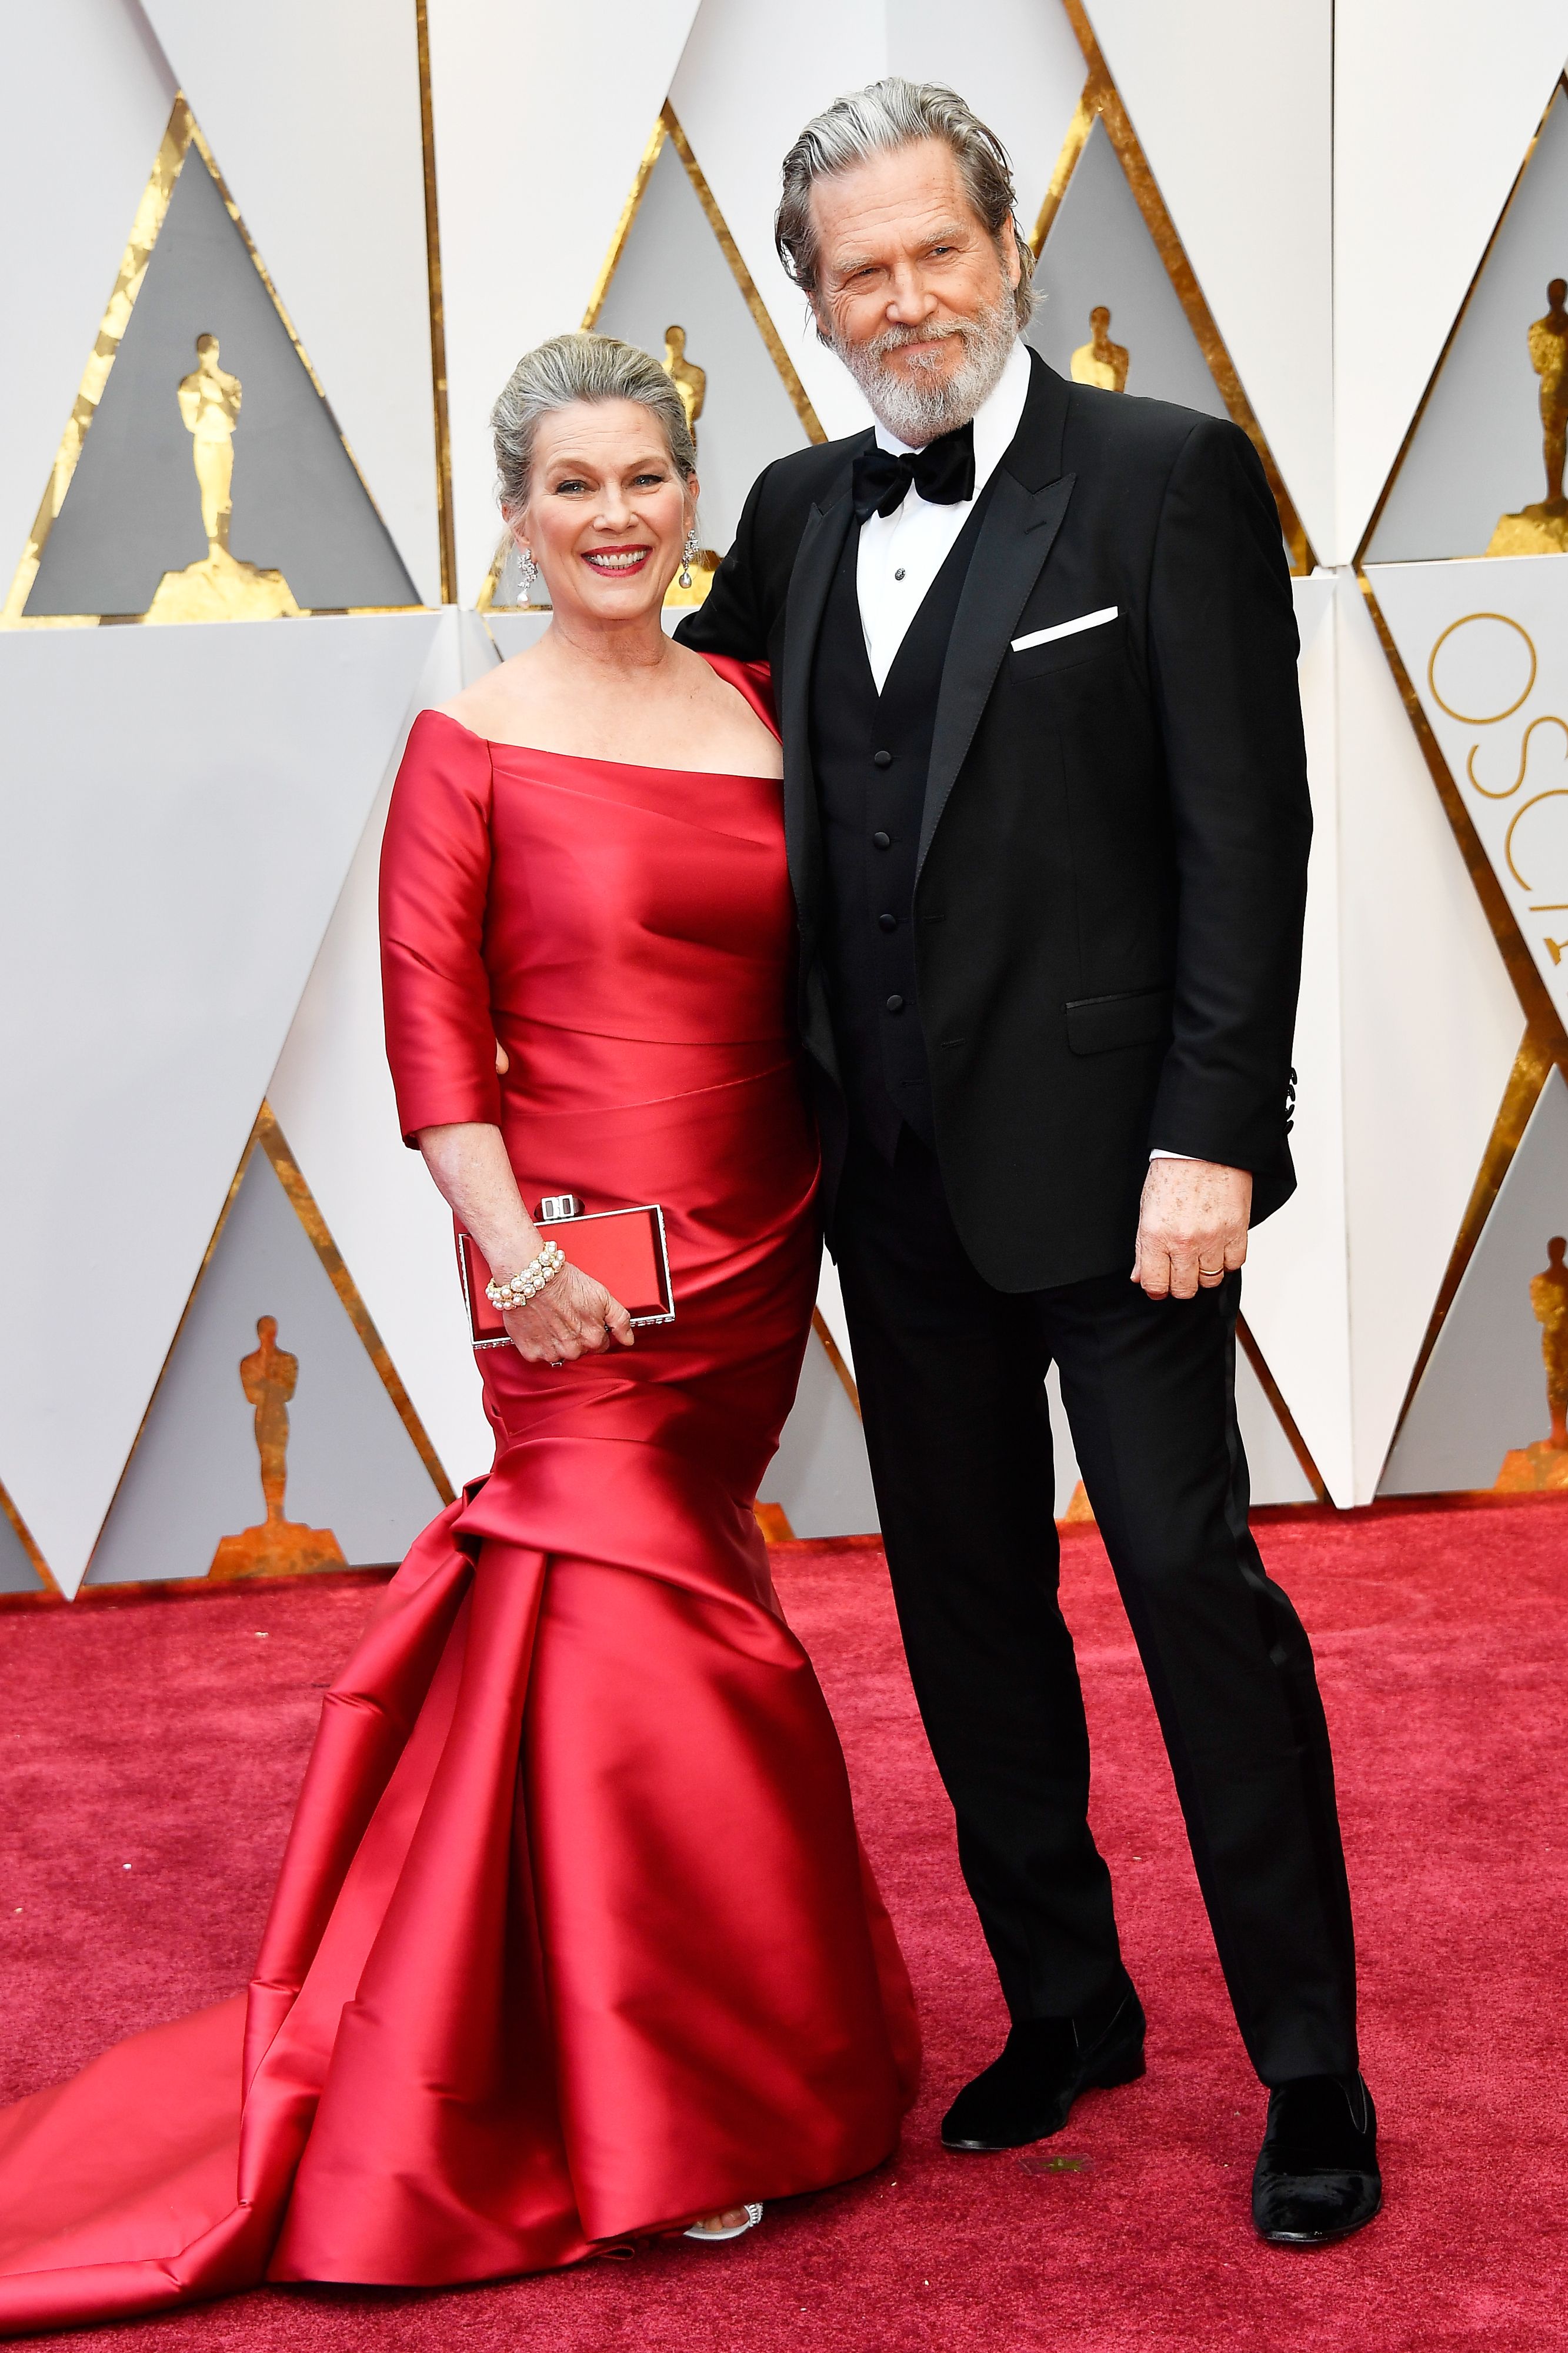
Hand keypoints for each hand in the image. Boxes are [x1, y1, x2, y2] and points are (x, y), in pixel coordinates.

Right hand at [501, 1260, 633, 1361]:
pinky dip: (537, 1343)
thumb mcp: (602, 1296)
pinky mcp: (531, 1352)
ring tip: (551, 1318)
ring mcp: (551, 1353)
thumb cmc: (563, 1282)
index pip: (600, 1345)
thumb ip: (619, 1320)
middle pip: (580, 1350)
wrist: (531, 1276)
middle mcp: (573, 1350)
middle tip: (566, 1315)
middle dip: (575, 1336)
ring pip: (559, 1353)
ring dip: (556, 1341)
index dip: (593, 1329)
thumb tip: (628, 1339)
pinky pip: (537, 1354)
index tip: (583, 1319)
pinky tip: (538, 1325)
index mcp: (593, 1338)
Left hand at [1131, 1158, 1251, 1301]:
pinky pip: (1234, 1264)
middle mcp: (1184, 1242)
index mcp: (1156, 1235)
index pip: (1155, 1283)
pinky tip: (1218, 1248)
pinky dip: (1226, 1261)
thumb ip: (1143, 1247)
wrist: (1204, 1149)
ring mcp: (1212, 1239)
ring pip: (1210, 1280)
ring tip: (1200, 1256)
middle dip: (1180, 1284)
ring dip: (1204, 1273)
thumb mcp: (1146, 1209)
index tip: (1159, 1286)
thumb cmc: (1174, 1172)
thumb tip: (1140, 1276)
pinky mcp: (1237, 1232)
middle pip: (1184, 1288)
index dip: (1156, 1288)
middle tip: (1180, 1271)